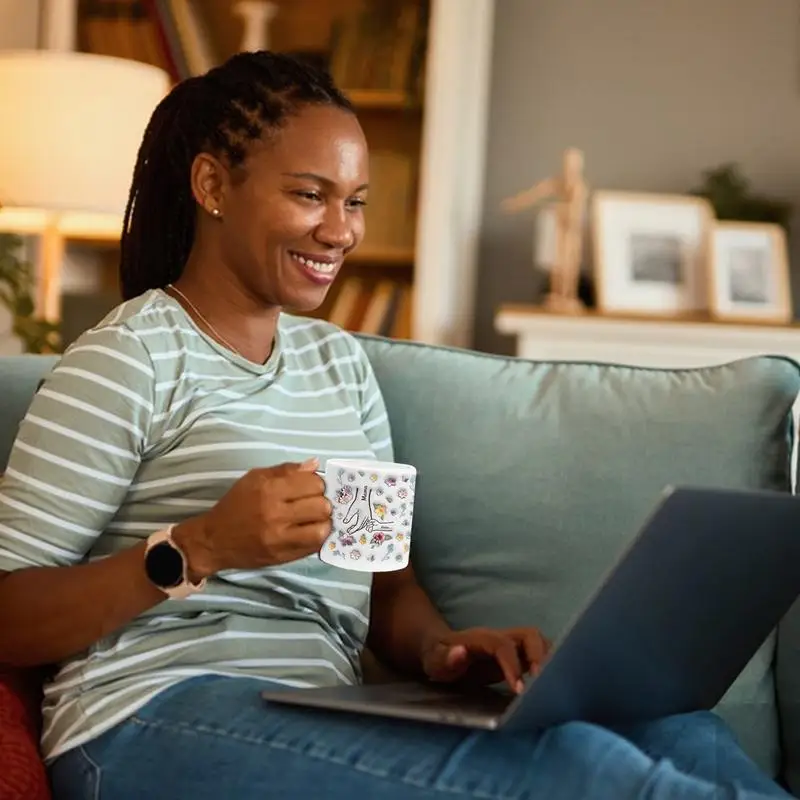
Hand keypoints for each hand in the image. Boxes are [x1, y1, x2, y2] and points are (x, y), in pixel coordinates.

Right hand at [173, 457, 330, 576]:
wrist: (214, 540)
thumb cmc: (236, 505)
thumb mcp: (255, 479)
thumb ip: (287, 470)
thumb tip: (315, 464)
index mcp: (269, 489)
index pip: (313, 483)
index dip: (317, 484)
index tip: (310, 488)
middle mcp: (275, 513)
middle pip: (321, 505)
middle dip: (322, 503)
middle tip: (313, 504)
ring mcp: (280, 537)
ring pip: (322, 528)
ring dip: (322, 522)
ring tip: (314, 520)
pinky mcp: (282, 556)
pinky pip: (314, 546)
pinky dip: (316, 537)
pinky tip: (309, 532)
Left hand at [421, 626, 549, 693]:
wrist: (441, 651)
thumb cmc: (438, 658)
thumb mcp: (434, 661)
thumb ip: (445, 658)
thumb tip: (461, 651)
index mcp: (481, 638)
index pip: (502, 645)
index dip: (512, 664)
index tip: (519, 689)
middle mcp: (500, 637)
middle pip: (529, 635)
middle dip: (540, 655)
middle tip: (543, 683)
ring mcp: (511, 645)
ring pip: (538, 642)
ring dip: (550, 659)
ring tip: (552, 685)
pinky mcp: (518, 656)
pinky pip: (540, 654)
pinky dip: (549, 666)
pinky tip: (550, 686)